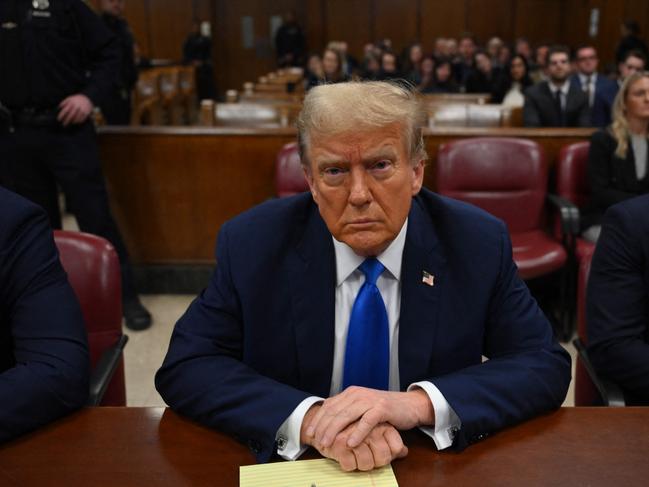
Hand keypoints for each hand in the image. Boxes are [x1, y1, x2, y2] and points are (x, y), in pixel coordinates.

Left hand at [58, 94, 93, 125]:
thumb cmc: (76, 99)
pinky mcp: (86, 112)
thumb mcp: (70, 98)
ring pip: (77, 118)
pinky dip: (79, 121)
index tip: (59, 119)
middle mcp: (77, 106)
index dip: (61, 115)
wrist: (87, 98)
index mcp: (72, 103)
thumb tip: (59, 107)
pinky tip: (76, 122)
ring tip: (70, 123)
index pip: (65, 110)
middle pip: (71, 115)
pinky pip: (82, 118)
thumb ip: (64, 102)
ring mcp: (82, 109)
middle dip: (67, 120)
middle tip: (64, 124)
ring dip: (73, 121)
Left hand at [305, 386, 433, 449]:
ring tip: (328, 443)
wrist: (409, 405)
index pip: (329, 405)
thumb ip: (347, 411)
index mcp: (351, 393)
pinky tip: (350, 442)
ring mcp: (370, 400)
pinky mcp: (382, 408)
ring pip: (347, 415)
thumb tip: (326, 422)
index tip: (309, 432)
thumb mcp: (362, 408)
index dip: (318, 419)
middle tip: (316, 441)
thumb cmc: (384, 410)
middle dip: (323, 427)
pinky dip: (357, 432)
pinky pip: (367, 421)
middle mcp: (358, 394)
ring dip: (335, 431)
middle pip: (335, 411)